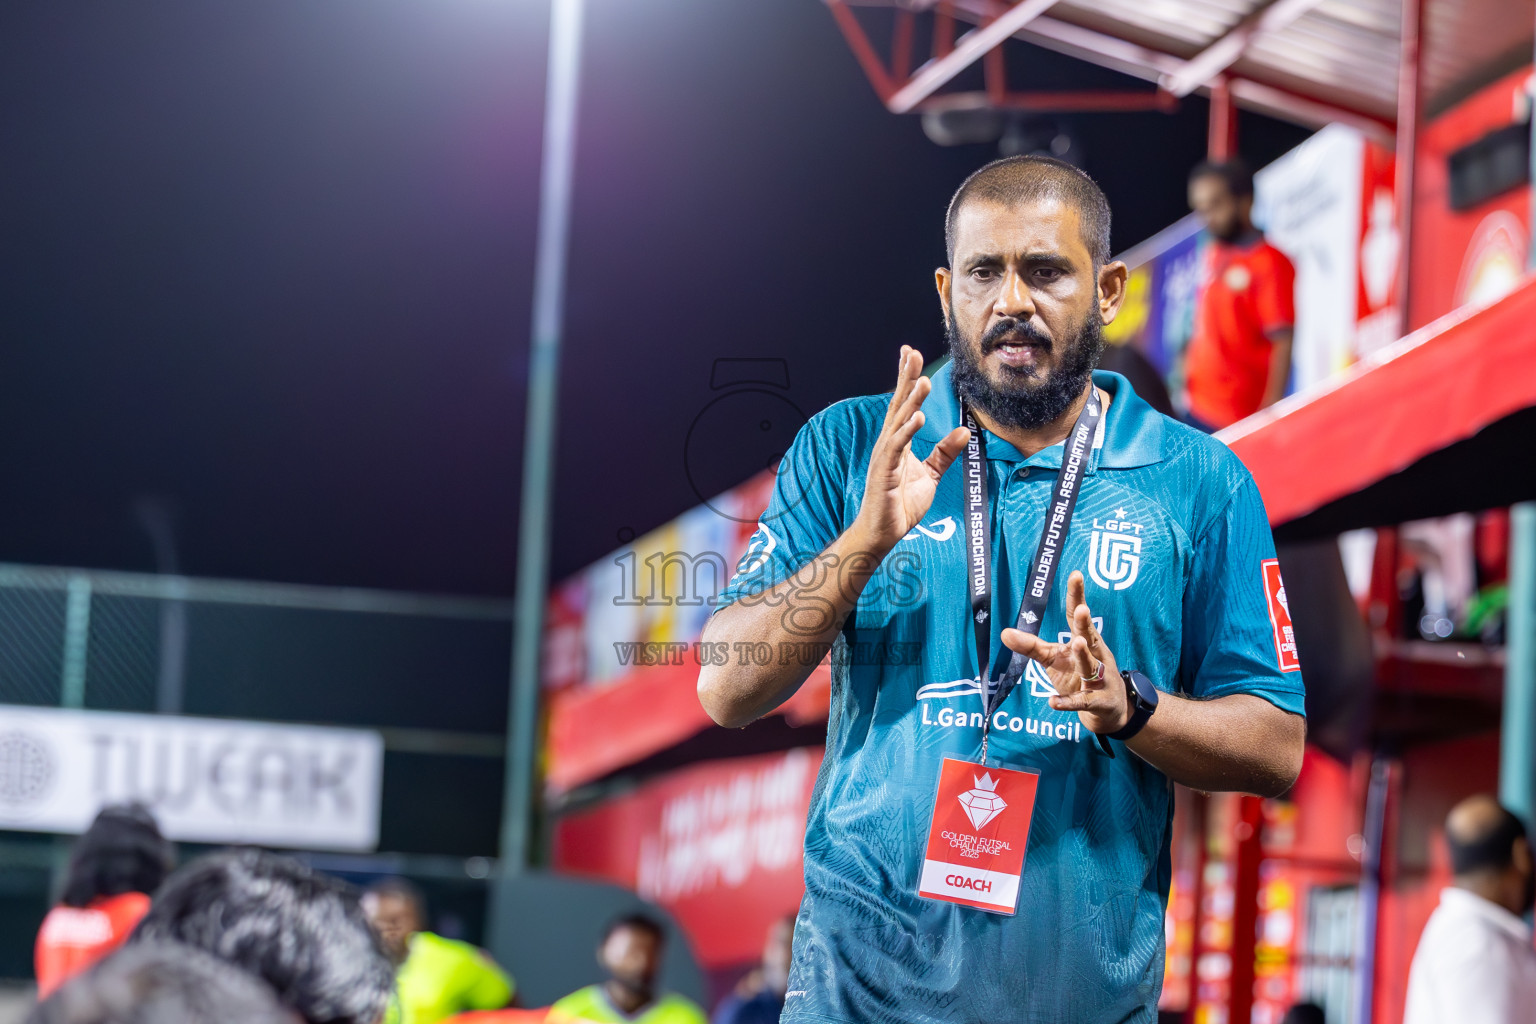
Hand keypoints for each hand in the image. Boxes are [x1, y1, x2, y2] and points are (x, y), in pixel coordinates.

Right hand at [853, 346, 969, 552]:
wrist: (883, 532)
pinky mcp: (885, 471)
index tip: (911, 354)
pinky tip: (918, 416)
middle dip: (905, 378)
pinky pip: (897, 446)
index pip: (903, 404)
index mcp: (897, 441)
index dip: (906, 379)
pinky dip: (907, 430)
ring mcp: (885, 456)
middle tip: (912, 353)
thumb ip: (945, 452)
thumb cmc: (900, 504)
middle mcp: (888, 442)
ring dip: (910, 400)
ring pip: (898, 421)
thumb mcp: (930, 474)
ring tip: (922, 381)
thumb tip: (964, 430)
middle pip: (898, 404)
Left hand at [1001, 572, 1127, 734]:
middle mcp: (1095, 656)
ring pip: (1091, 667)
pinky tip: (1052, 701)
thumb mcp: (1054, 659)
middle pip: (1091, 637)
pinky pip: (1082, 701)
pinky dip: (1068, 702)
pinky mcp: (1098, 702)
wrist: (1108, 708)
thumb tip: (1003, 633)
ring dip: (1085, 656)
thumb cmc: (1078, 674)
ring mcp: (1099, 679)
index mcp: (1084, 641)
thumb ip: (1031, 646)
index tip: (1076, 574)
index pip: (1078, 616)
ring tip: (1077, 644)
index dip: (1077, 596)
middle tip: (1082, 610)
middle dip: (1086, 624)